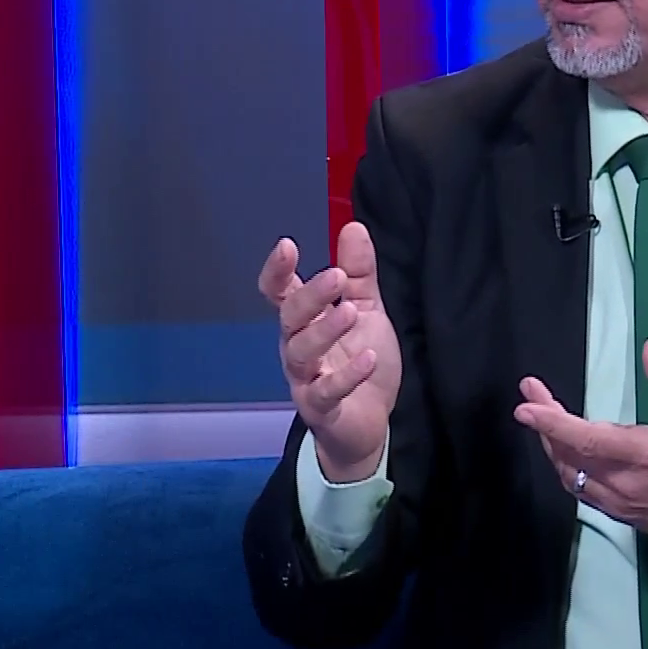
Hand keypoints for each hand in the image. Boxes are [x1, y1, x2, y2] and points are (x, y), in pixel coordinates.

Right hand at [260, 222, 402, 482]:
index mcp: (304, 320)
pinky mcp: (321, 410)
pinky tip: (367, 358)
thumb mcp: (366, 309)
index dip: (278, 270)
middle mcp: (297, 347)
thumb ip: (359, 273)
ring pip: (301, 353)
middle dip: (309, 295)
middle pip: (290, 318)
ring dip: (324, 330)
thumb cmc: (359, 359)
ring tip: (351, 312)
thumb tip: (353, 226)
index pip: (280, 292)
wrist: (369, 423)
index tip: (287, 245)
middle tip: (336, 276)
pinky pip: (327, 392)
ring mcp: (306, 380)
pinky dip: (347, 375)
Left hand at [513, 339, 647, 545]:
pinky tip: (570, 451)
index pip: (584, 438)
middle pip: (567, 457)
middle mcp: (625, 484)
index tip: (526, 405)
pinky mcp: (626, 516)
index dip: (551, 421)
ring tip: (545, 418)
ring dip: (554, 448)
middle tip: (533, 397)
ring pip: (572, 478)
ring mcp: (623, 504)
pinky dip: (570, 469)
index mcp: (644, 454)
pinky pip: (585, 492)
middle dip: (545, 425)